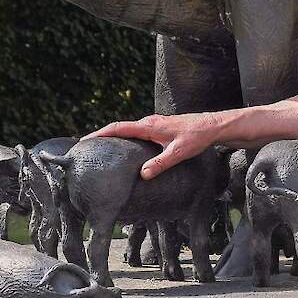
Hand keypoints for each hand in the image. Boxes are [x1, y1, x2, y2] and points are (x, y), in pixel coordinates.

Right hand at [84, 113, 223, 179]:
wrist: (213, 126)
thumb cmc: (197, 137)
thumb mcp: (178, 153)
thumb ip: (160, 164)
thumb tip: (143, 174)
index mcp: (149, 126)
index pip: (118, 128)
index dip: (99, 133)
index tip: (84, 140)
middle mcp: (149, 122)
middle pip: (119, 128)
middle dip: (102, 136)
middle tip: (88, 148)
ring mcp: (154, 124)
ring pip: (129, 130)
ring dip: (115, 138)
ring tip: (103, 150)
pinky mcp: (160, 128)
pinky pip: (138, 133)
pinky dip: (127, 139)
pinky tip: (128, 150)